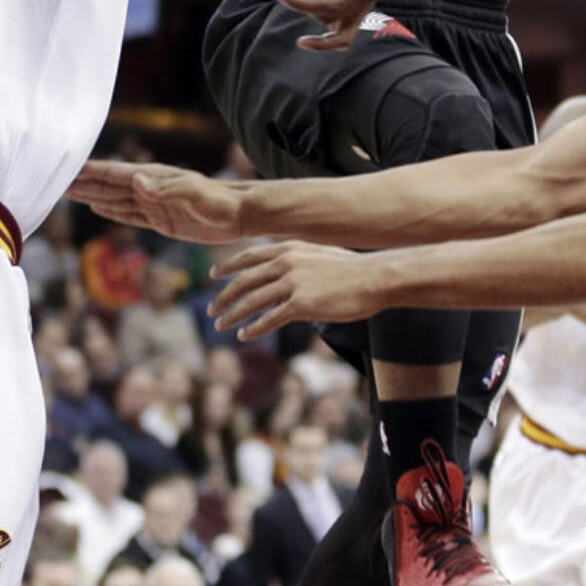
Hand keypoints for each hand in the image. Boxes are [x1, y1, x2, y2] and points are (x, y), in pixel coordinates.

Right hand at [69, 160, 245, 243]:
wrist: (238, 214)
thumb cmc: (218, 200)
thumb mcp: (193, 193)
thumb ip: (164, 189)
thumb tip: (134, 181)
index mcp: (153, 177)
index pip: (113, 173)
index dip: (89, 171)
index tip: (64, 167)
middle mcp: (147, 188)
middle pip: (106, 184)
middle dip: (81, 181)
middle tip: (52, 178)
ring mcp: (152, 204)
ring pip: (112, 198)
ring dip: (90, 193)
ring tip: (67, 190)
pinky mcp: (159, 220)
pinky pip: (127, 213)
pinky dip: (109, 210)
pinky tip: (97, 206)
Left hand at [211, 241, 380, 338]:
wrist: (374, 278)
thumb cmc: (352, 269)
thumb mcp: (319, 255)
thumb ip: (298, 260)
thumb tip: (285, 269)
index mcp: (288, 249)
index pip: (249, 257)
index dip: (228, 267)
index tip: (214, 275)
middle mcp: (285, 263)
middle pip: (244, 281)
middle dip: (224, 296)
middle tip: (211, 310)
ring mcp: (292, 283)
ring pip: (251, 301)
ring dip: (233, 314)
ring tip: (220, 325)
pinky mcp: (301, 304)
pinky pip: (269, 319)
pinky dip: (253, 328)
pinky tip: (244, 335)